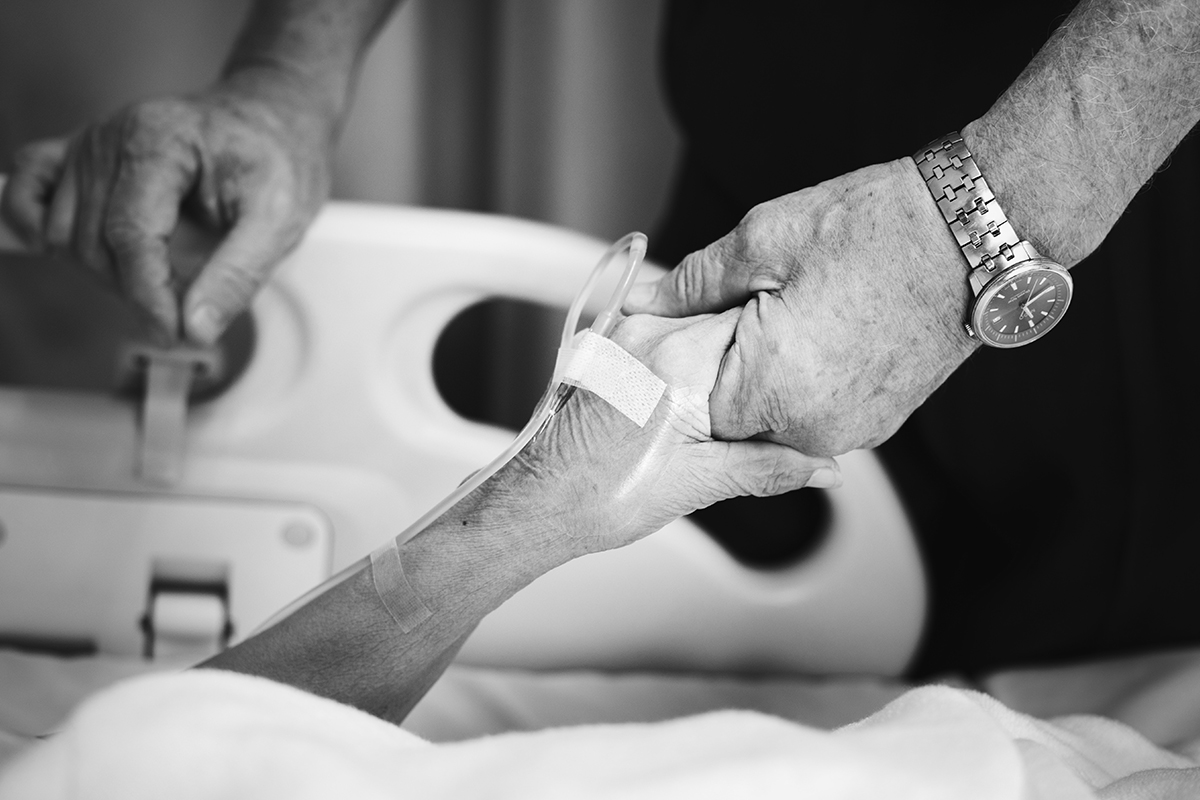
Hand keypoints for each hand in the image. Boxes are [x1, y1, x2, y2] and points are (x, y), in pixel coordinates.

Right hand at [0, 74, 334, 343]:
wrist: (270, 122)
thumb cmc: (276, 159)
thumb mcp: (280, 218)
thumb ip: (239, 274)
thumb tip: (197, 328)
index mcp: (160, 139)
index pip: (130, 235)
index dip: (150, 296)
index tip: (175, 334)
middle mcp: (112, 136)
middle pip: (93, 242)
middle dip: (136, 291)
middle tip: (184, 311)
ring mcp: (88, 144)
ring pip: (63, 234)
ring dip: (105, 274)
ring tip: (162, 282)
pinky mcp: (77, 155)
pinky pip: (28, 193)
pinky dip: (41, 231)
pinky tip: (82, 258)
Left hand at [493, 310, 839, 554]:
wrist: (537, 503)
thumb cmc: (600, 497)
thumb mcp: (698, 484)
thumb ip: (767, 466)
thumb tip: (823, 467)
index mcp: (679, 360)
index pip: (756, 326)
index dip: (785, 349)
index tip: (802, 376)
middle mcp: (649, 335)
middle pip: (730, 320)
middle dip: (757, 354)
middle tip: (773, 400)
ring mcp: (627, 336)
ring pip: (700, 325)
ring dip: (725, 356)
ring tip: (728, 407)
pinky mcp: (613, 347)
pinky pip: (670, 334)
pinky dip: (694, 358)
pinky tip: (694, 399)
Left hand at [623, 158, 978, 456]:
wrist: (973, 232)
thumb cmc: (875, 229)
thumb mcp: (762, 241)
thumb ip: (690, 284)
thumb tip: (645, 303)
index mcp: (772, 390)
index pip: (690, 408)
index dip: (685, 362)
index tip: (696, 322)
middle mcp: (813, 428)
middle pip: (733, 419)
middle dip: (725, 369)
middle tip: (748, 305)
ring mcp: (853, 431)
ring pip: (776, 417)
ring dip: (767, 375)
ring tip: (793, 309)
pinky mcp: (880, 421)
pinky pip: (816, 413)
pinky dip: (805, 379)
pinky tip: (821, 328)